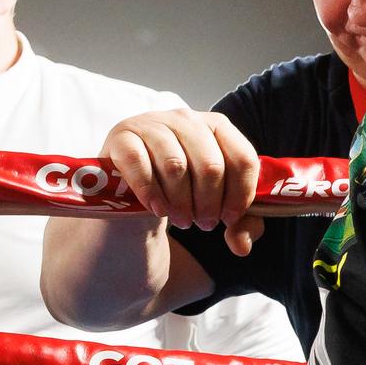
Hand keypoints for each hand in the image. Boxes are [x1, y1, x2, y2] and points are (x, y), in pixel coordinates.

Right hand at [101, 109, 261, 253]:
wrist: (131, 184)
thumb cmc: (182, 189)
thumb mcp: (216, 201)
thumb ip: (240, 222)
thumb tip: (242, 246)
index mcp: (218, 126)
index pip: (243, 158)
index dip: (241, 195)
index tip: (230, 218)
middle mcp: (187, 118)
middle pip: (211, 166)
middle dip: (210, 204)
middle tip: (203, 224)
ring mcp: (153, 124)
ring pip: (176, 166)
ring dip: (181, 203)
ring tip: (182, 220)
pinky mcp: (123, 137)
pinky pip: (140, 165)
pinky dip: (151, 193)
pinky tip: (157, 209)